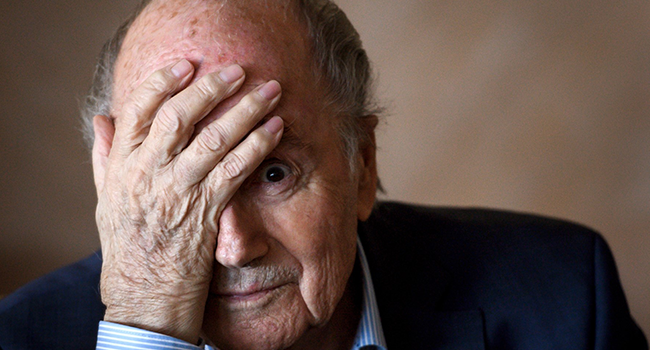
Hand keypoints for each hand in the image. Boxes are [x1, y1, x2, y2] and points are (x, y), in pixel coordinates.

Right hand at [91, 59, 282, 342]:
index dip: (162, 83)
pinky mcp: (205, 213)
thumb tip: (102, 118)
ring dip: (245, 112)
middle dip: (212, 89)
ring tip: (270, 92)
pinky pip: (234, 171)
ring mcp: (177, 193)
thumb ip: (105, 157)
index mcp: (121, 168)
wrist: (144, 298)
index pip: (137, 112)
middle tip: (239, 70)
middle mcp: (147, 175)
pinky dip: (256, 146)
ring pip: (212, 140)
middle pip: (179, 118)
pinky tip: (275, 130)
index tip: (188, 64)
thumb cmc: (128, 248)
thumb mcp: (105, 200)